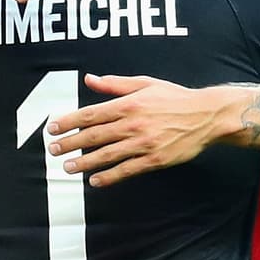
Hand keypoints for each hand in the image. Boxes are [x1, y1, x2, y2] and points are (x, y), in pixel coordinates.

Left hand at [47, 74, 230, 185]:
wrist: (206, 115)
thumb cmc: (176, 98)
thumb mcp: (145, 83)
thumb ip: (115, 85)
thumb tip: (90, 79)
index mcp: (128, 104)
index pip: (90, 114)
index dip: (68, 122)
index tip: (53, 128)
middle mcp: (132, 124)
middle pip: (93, 136)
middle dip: (70, 143)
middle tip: (53, 150)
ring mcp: (143, 143)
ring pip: (106, 155)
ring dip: (84, 162)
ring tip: (68, 168)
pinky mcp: (154, 160)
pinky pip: (126, 170)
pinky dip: (109, 176)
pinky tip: (95, 181)